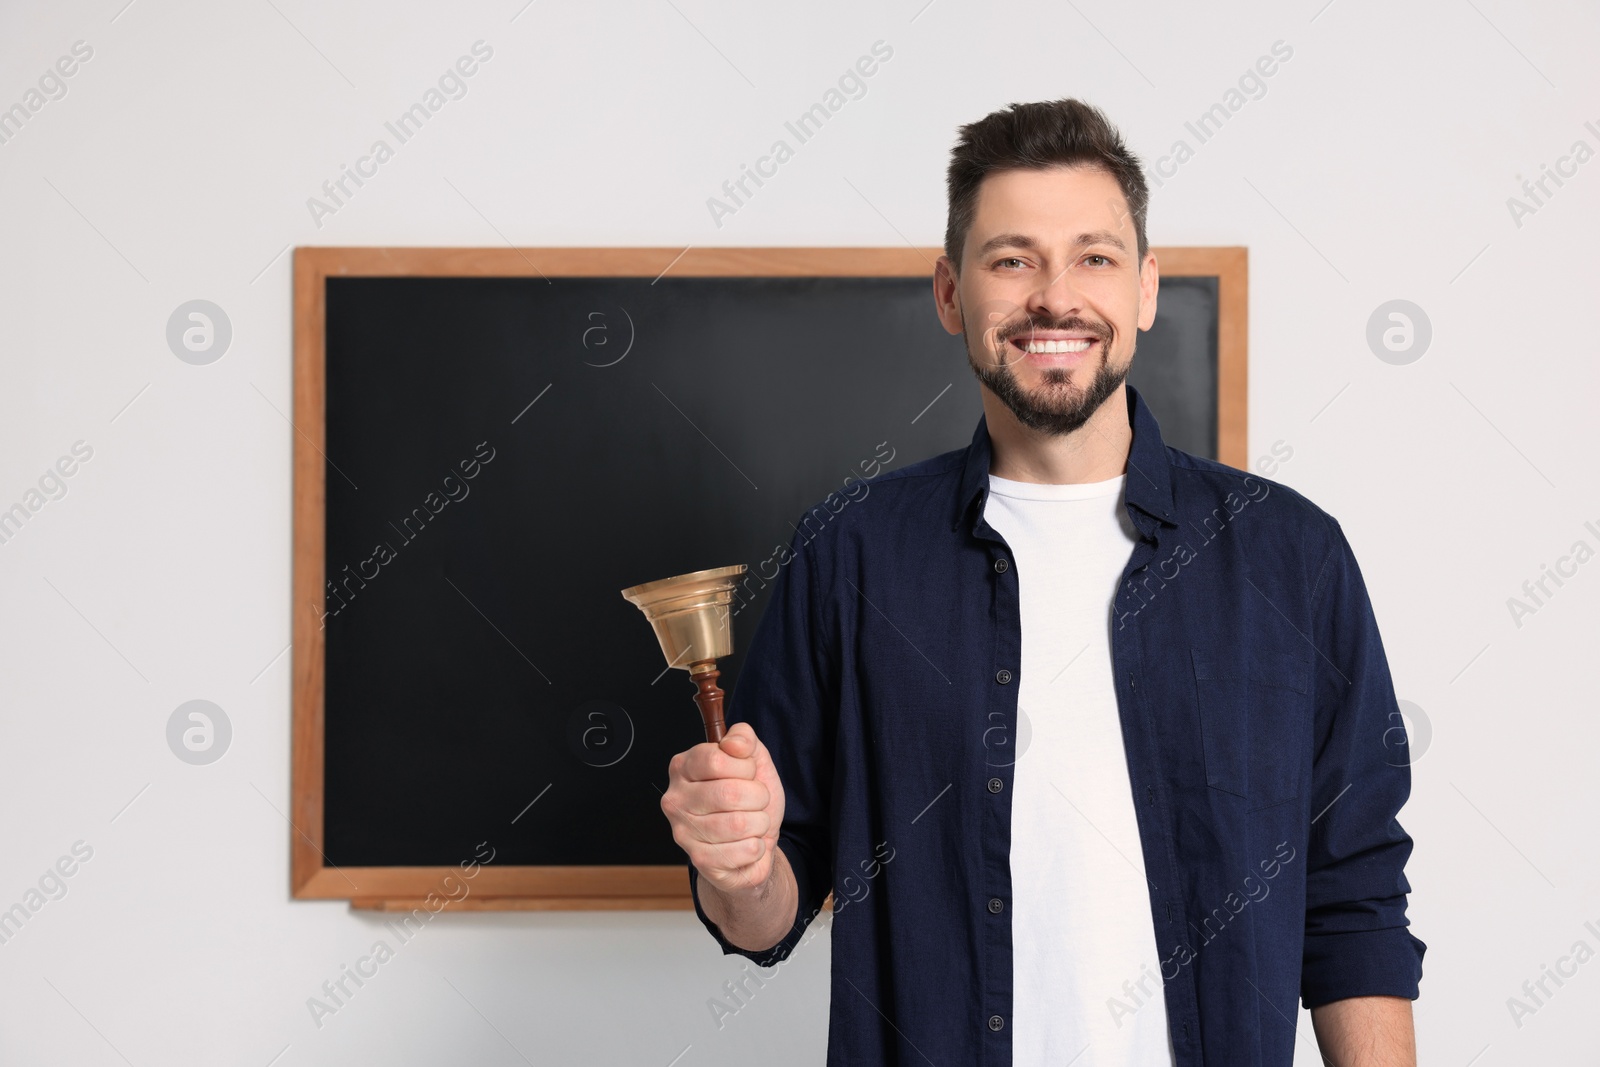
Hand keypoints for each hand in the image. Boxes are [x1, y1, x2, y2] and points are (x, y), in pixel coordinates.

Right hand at [661, 722, 785, 895]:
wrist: (753, 843)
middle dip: (758, 797)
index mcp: (683, 768)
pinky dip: (757, 846)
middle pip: (729, 793)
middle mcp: (675, 799)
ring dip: (759, 822)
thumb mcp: (753, 761)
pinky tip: (747, 843)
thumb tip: (734, 743)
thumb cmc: (748, 800)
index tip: (748, 773)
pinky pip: (745, 850)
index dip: (744, 767)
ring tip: (752, 822)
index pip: (715, 760)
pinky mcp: (699, 860)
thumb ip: (744, 740)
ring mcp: (683, 832)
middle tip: (756, 801)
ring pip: (739, 824)